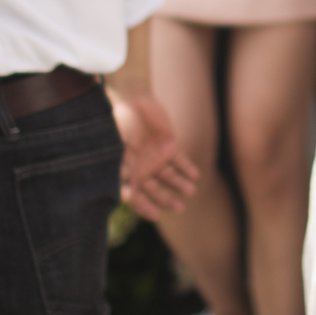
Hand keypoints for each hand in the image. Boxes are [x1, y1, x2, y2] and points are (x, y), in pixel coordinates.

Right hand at [108, 86, 199, 220]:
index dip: (144, 207)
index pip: (135, 196)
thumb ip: (124, 171)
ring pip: (171, 178)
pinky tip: (196, 176)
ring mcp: (156, 158)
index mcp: (126, 173)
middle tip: (180, 208)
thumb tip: (127, 195)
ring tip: (190, 191)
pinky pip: (181, 162)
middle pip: (156, 191)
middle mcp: (142, 169)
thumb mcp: (119, 149)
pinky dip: (188, 169)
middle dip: (166, 200)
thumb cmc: (121, 124)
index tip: (155, 215)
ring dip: (180, 186)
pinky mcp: (169, 146)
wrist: (133, 99)